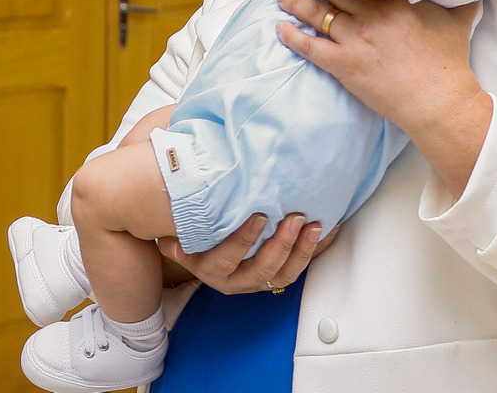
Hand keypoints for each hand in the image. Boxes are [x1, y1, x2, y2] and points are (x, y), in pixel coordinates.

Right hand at [159, 213, 336, 293]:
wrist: (195, 251)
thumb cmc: (188, 234)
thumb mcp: (174, 232)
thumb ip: (173, 227)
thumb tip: (168, 229)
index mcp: (209, 269)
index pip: (227, 259)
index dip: (243, 240)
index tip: (258, 217)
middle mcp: (234, 280)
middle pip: (261, 270)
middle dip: (281, 245)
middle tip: (295, 219)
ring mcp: (256, 280)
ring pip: (283, 275)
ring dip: (303, 251)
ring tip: (315, 227)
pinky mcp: (274, 274)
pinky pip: (299, 266)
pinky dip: (316, 250)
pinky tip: (329, 231)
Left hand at [276, 0, 492, 196]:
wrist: (440, 101)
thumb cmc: (450, 61)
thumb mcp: (459, 18)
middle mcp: (371, 14)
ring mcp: (355, 39)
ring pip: (316, 14)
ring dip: (295, 2)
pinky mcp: (345, 66)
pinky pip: (311, 47)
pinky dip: (292, 37)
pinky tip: (280, 29)